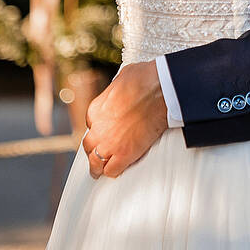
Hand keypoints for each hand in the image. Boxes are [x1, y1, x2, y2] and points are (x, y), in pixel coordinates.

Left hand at [81, 60, 167, 178]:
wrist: (160, 90)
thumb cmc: (145, 78)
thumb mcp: (123, 76)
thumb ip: (117, 87)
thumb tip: (123, 85)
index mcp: (96, 109)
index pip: (91, 125)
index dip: (99, 129)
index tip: (105, 131)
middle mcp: (98, 129)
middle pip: (89, 145)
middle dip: (93, 150)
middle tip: (98, 154)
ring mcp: (110, 143)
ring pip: (96, 162)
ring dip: (97, 166)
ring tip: (98, 172)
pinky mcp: (124, 154)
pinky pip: (112, 170)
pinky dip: (112, 172)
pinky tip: (113, 173)